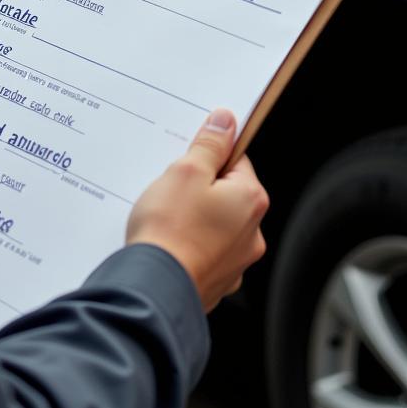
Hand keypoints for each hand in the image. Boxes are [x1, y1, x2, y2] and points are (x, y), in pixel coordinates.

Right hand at [126, 109, 268, 312]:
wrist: (154, 286)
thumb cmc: (170, 228)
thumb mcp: (186, 171)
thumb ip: (210, 145)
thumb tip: (226, 122)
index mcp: (251, 199)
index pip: (236, 161)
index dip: (208, 157)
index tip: (188, 160)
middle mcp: (252, 233)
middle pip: (226, 193)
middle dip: (199, 188)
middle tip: (171, 189)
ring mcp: (236, 261)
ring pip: (215, 224)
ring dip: (194, 217)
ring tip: (166, 218)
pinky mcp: (216, 281)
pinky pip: (204, 251)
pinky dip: (189, 245)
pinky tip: (168, 242)